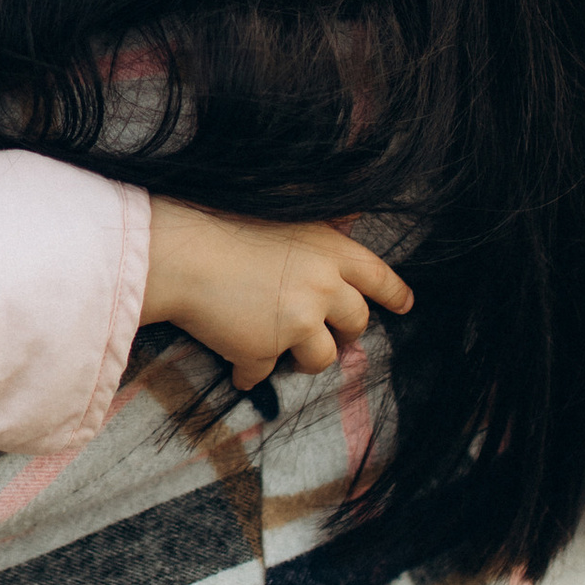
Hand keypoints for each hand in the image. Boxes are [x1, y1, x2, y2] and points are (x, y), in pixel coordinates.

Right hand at [142, 201, 412, 384]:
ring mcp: (296, 324)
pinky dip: (248, 371)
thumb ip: (320, 227)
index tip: (404, 306)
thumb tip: (355, 215)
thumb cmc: (223, 221)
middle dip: (345, 332)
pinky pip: (261, 373)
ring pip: (321, 359)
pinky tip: (236, 365)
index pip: (380, 278)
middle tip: (324, 332)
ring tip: (281, 352)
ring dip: (303, 359)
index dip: (395, 294)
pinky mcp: (262, 352)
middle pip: (356, 324)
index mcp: (332, 252)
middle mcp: (323, 289)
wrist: (180, 252)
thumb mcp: (285, 211)